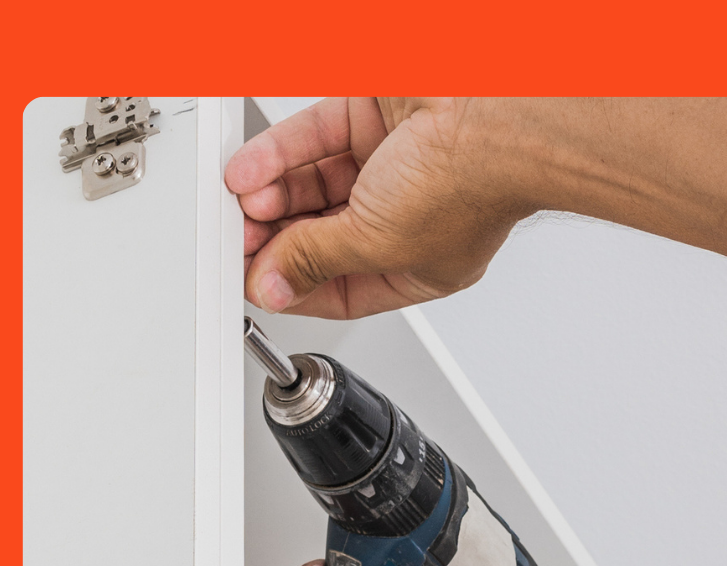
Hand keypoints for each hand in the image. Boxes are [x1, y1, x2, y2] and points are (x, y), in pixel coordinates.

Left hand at [225, 99, 531, 318]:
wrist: (489, 115)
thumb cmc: (464, 186)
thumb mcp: (376, 244)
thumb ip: (316, 261)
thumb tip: (274, 286)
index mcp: (417, 266)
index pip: (343, 289)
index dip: (297, 289)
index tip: (256, 285)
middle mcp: (402, 217)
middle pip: (321, 235)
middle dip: (276, 239)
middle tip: (237, 242)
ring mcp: (385, 165)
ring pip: (311, 186)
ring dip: (271, 198)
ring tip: (242, 206)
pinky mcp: (366, 117)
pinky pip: (310, 140)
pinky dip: (275, 156)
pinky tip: (247, 174)